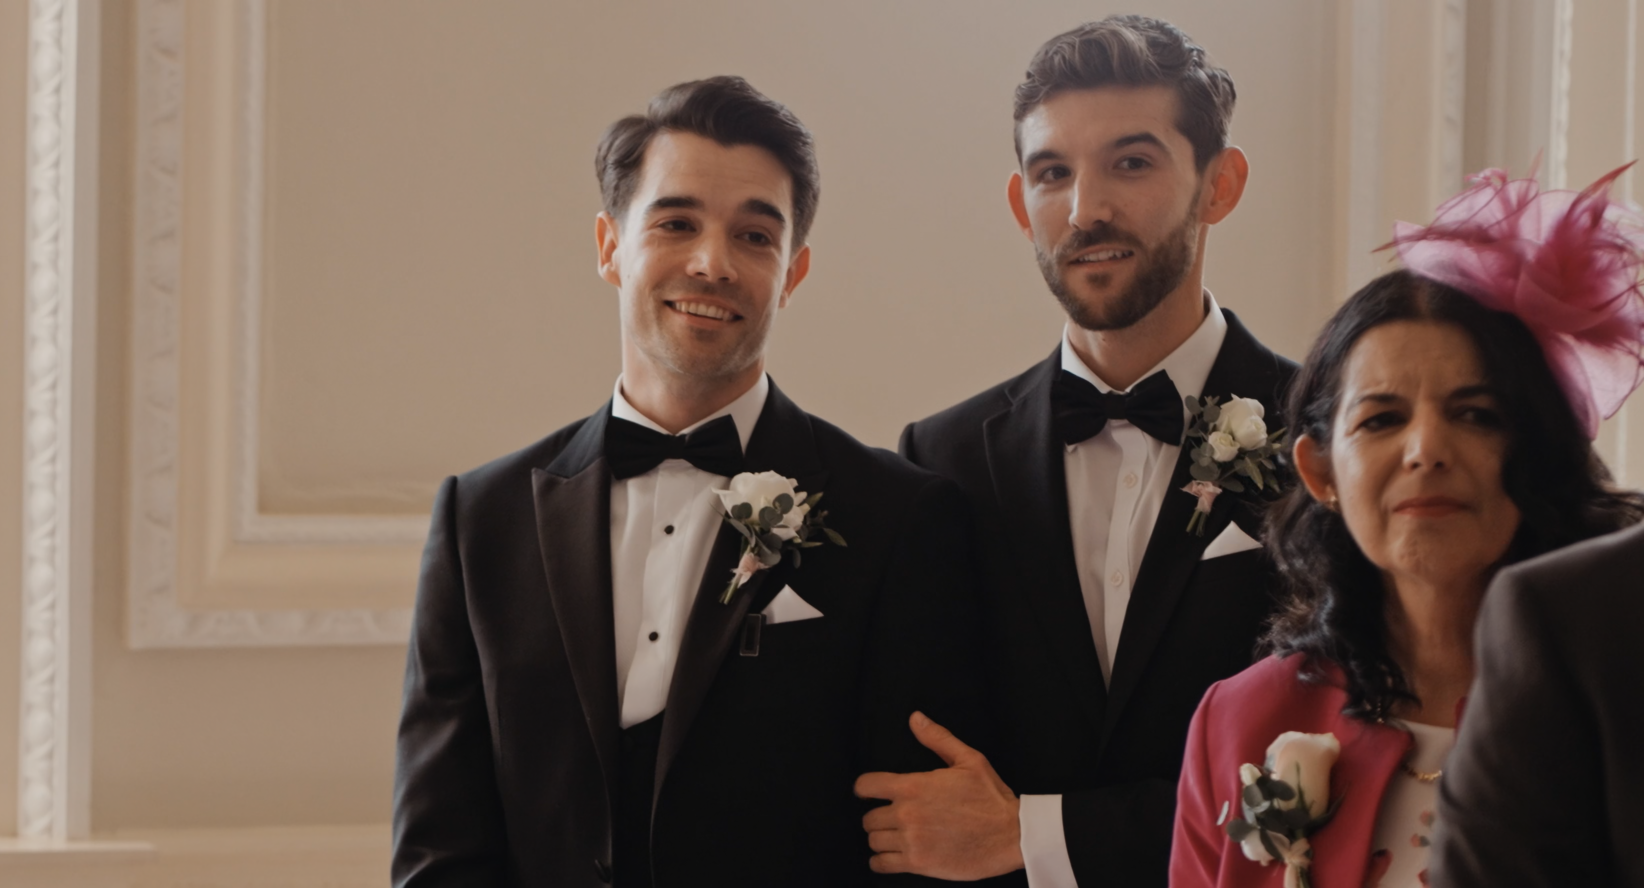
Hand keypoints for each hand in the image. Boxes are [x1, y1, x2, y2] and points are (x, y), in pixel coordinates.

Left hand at [854, 711, 1024, 879]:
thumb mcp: (969, 760)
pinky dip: (881, 862)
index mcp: (913, 786)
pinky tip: (890, 857)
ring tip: (894, 837)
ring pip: (874, 841)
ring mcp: (911, 840)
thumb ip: (938, 738)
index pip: (866, 785)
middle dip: (878, 817)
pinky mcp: (919, 863)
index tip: (867, 793)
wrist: (1012, 834)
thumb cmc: (991, 798)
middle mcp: (907, 813)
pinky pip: (882, 864)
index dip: (864, 788)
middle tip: (892, 819)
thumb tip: (916, 719)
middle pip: (868, 818)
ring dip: (881, 839)